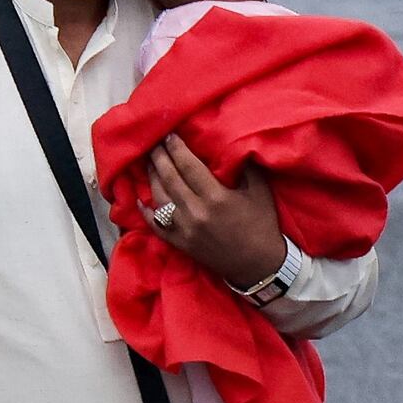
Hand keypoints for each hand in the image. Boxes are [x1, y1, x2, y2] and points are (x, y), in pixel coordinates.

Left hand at [148, 138, 288, 288]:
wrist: (259, 266)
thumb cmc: (262, 225)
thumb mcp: (261, 192)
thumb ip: (246, 167)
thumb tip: (232, 146)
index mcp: (216, 197)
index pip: (188, 166)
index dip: (176, 149)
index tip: (169, 136)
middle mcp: (196, 212)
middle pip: (170, 178)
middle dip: (159, 158)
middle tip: (153, 143)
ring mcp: (185, 230)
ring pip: (160, 198)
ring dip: (152, 178)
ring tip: (148, 164)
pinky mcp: (181, 244)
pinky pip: (157, 225)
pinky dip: (146, 212)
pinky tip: (140, 199)